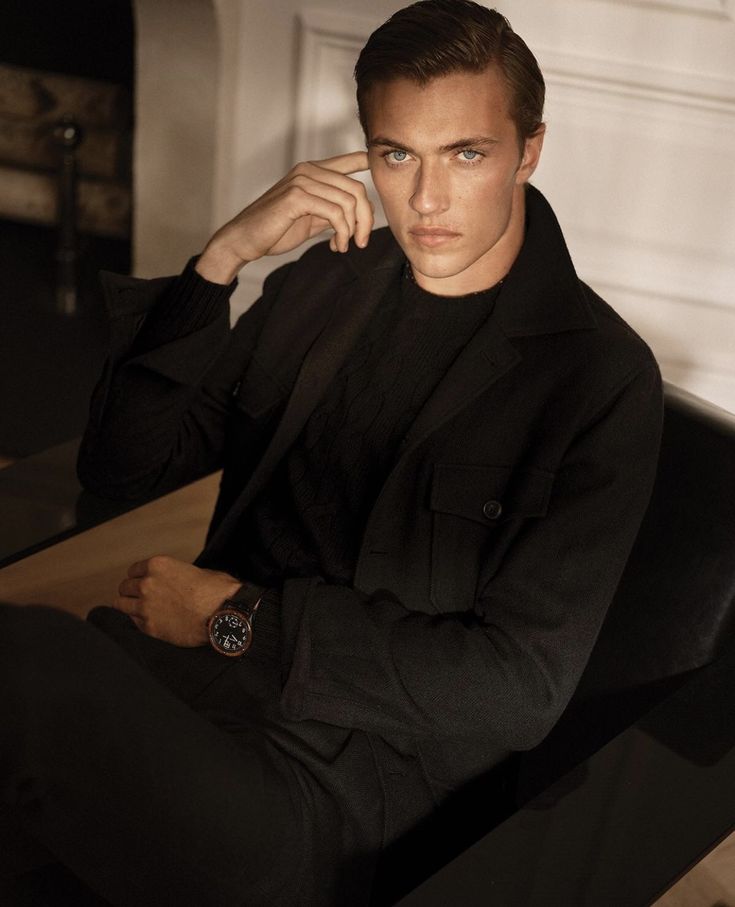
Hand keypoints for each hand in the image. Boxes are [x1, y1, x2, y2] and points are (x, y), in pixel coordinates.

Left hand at [114, 555, 241, 646]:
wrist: (223, 615)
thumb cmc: (217, 592)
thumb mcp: (198, 571)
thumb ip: (178, 574)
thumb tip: (176, 580)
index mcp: (158, 565)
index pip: (133, 570)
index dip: (139, 576)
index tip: (142, 582)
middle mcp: (146, 584)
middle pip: (125, 586)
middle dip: (132, 591)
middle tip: (139, 596)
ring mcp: (145, 607)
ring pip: (121, 604)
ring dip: (128, 605)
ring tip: (135, 609)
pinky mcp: (149, 627)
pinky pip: (132, 622)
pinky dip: (137, 621)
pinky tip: (147, 620)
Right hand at [196, 151, 372, 282]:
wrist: (244, 240)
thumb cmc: (274, 230)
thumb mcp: (310, 218)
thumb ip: (332, 211)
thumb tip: (358, 213)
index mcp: (311, 172)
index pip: (347, 160)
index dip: (366, 162)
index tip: (379, 167)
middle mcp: (308, 170)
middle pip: (356, 188)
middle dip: (366, 219)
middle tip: (361, 241)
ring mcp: (302, 181)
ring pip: (349, 201)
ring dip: (353, 230)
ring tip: (344, 246)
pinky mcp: (296, 197)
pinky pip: (335, 213)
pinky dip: (342, 233)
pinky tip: (336, 246)